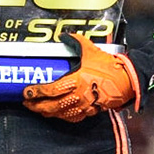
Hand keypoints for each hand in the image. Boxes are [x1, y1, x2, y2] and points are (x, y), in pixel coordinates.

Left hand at [23, 34, 139, 121]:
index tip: (27, 91)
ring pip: (60, 114)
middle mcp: (78, 96)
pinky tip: (57, 114)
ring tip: (39, 109)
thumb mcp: (91, 51)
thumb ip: (76, 42)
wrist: (127, 80)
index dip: (36, 92)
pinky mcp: (91, 110)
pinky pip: (73, 117)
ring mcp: (84, 105)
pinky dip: (63, 116)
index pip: (50, 90)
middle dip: (36, 106)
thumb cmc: (110, 67)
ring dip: (47, 112)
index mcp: (76, 81)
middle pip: (51, 106)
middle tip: (27, 103)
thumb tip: (65, 36)